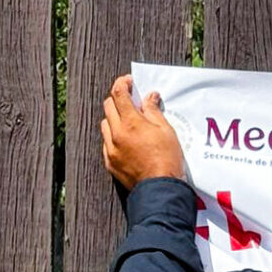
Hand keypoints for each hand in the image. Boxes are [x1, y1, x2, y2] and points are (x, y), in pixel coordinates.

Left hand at [100, 73, 186, 190]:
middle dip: (118, 100)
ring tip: (128, 123)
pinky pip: (106, 143)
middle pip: (108, 106)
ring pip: (105, 124)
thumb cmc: (166, 160)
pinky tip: (126, 141)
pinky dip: (114, 137)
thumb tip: (149, 97)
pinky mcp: (110, 162)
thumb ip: (153, 111)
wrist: (160, 189)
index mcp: (131, 122)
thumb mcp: (166, 131)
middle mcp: (117, 133)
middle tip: (130, 102)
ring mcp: (111, 148)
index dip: (122, 83)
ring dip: (114, 119)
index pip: (119, 93)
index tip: (128, 82)